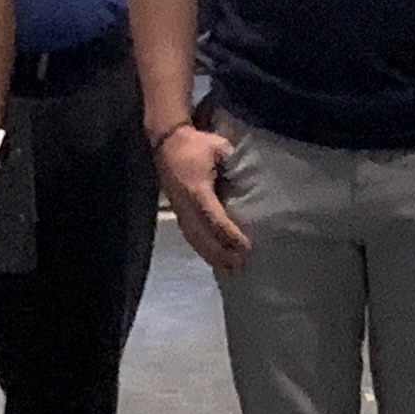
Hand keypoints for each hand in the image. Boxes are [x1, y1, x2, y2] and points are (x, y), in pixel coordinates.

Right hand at [153, 122, 246, 273]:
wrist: (166, 143)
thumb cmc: (194, 145)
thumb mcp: (217, 146)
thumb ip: (232, 160)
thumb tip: (248, 175)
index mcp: (196, 190)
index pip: (214, 218)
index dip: (229, 235)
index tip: (245, 247)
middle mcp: (186, 205)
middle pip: (203, 236)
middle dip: (221, 253)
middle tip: (240, 266)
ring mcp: (180, 210)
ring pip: (195, 239)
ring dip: (212, 256)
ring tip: (230, 269)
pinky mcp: (178, 212)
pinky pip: (190, 236)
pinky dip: (202, 250)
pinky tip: (214, 258)